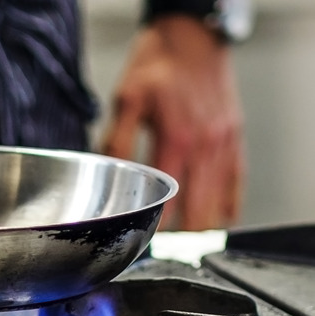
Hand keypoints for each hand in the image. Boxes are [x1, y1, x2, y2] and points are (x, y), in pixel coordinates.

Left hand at [101, 16, 244, 230]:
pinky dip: (227, 204)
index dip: (157, 226)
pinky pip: (236, 182)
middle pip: (199, 210)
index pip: (167, 199)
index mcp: (176, 138)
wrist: (191, 38)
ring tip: (185, 243)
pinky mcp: (234, 138)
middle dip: (183, 236)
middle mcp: (205, 146)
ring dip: (203, 224)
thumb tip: (105, 170)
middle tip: (166, 251)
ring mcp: (224, 143)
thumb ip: (117, 138)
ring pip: (219, 201)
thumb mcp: (126, 98)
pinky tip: (215, 218)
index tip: (146, 242)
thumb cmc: (158, 64)